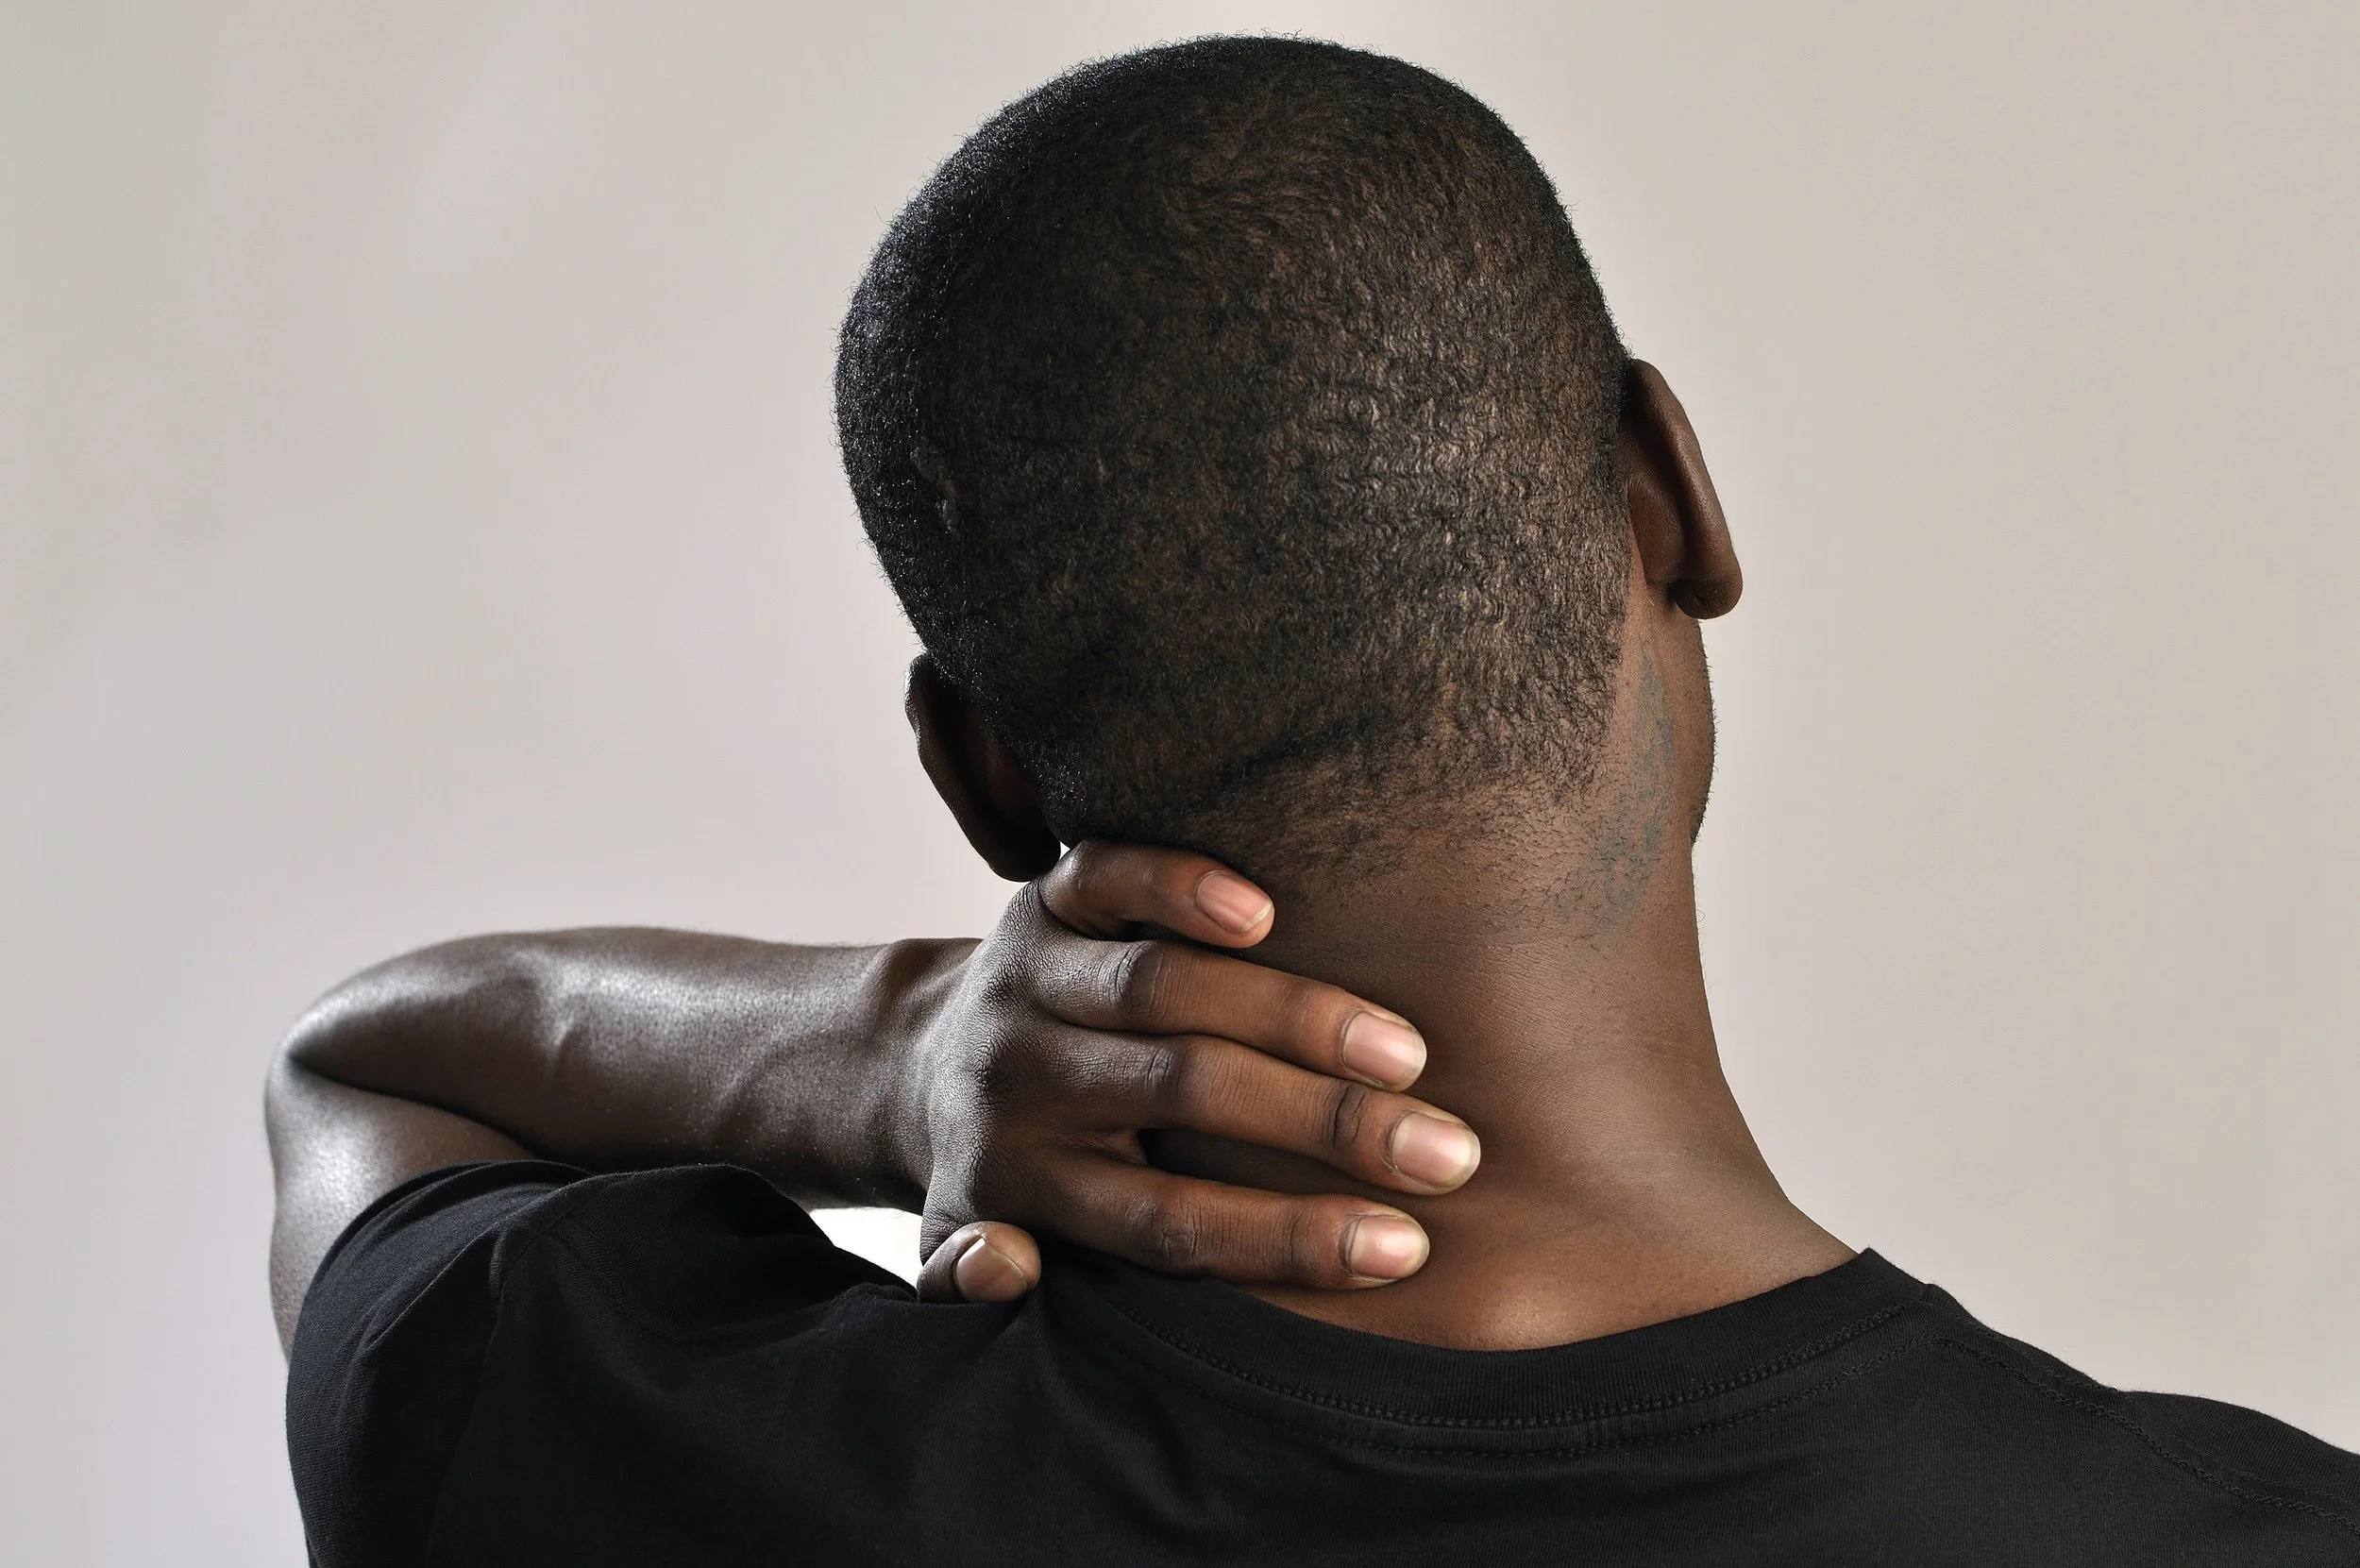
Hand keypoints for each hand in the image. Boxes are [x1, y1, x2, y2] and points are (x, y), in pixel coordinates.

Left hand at [904, 841, 1479, 1302]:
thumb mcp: (962, 1255)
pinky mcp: (1043, 901)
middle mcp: (1026, 1078)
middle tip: (1449, 1150)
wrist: (908, 1060)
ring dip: (1292, 1013)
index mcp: (1024, 1183)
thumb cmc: (996, 1174)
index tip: (1403, 1248)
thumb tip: (1011, 1272)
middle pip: (1183, 1094)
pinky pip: (1109, 878)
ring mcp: (1033, 979)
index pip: (1166, 1221)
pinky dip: (1178, 885)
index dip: (1287, 1237)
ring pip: (1162, 988)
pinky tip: (1267, 910)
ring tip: (1408, 1050)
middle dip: (1325, 1124)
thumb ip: (972, 1280)